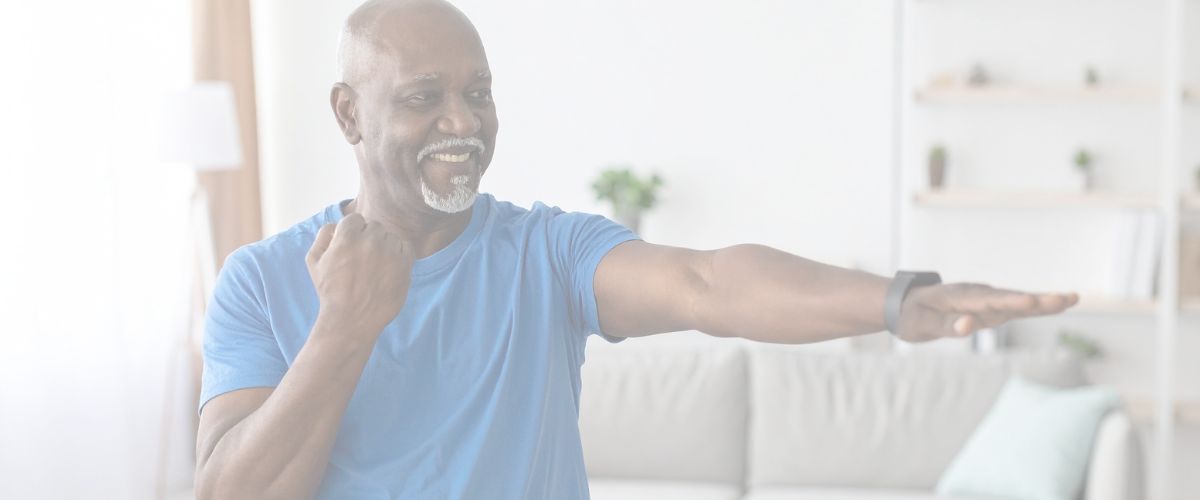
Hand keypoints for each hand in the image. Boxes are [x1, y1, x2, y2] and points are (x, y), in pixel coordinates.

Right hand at [305, 213, 415, 339]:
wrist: (352, 319)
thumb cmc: (331, 291)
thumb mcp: (314, 261)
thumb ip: (322, 236)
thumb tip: (336, 225)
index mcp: (347, 237)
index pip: (355, 219)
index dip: (352, 232)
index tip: (352, 247)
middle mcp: (370, 241)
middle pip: (374, 226)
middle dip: (368, 239)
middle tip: (363, 259)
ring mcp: (389, 252)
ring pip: (390, 236)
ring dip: (385, 246)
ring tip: (376, 266)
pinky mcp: (404, 265)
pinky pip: (406, 246)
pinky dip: (399, 254)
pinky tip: (389, 267)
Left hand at [893, 283, 1078, 341]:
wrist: (904, 304)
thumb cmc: (912, 316)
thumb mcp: (923, 324)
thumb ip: (947, 325)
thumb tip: (970, 325)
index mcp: (961, 298)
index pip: (990, 302)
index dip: (1012, 303)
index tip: (1034, 302)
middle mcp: (978, 295)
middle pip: (1011, 299)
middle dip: (1040, 301)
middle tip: (1068, 298)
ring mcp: (985, 301)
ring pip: (1017, 302)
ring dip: (1043, 302)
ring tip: (1071, 299)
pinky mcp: (988, 308)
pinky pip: (1014, 307)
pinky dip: (1034, 306)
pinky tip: (1056, 304)